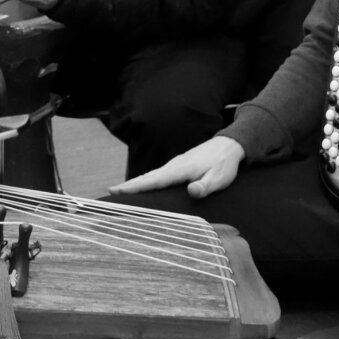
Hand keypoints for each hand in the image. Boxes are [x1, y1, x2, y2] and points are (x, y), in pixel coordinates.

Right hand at [108, 135, 245, 198]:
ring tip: (120, 192)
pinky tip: (142, 187)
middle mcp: (173, 166)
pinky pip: (157, 175)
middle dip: (128, 185)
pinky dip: (146, 181)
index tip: (116, 190)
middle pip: (146, 177)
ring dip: (136, 183)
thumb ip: (205, 186)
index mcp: (179, 170)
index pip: (152, 180)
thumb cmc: (223, 165)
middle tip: (110, 192)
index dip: (134, 187)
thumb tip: (192, 191)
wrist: (229, 146)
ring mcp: (174, 165)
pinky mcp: (177, 167)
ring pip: (151, 176)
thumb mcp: (218, 178)